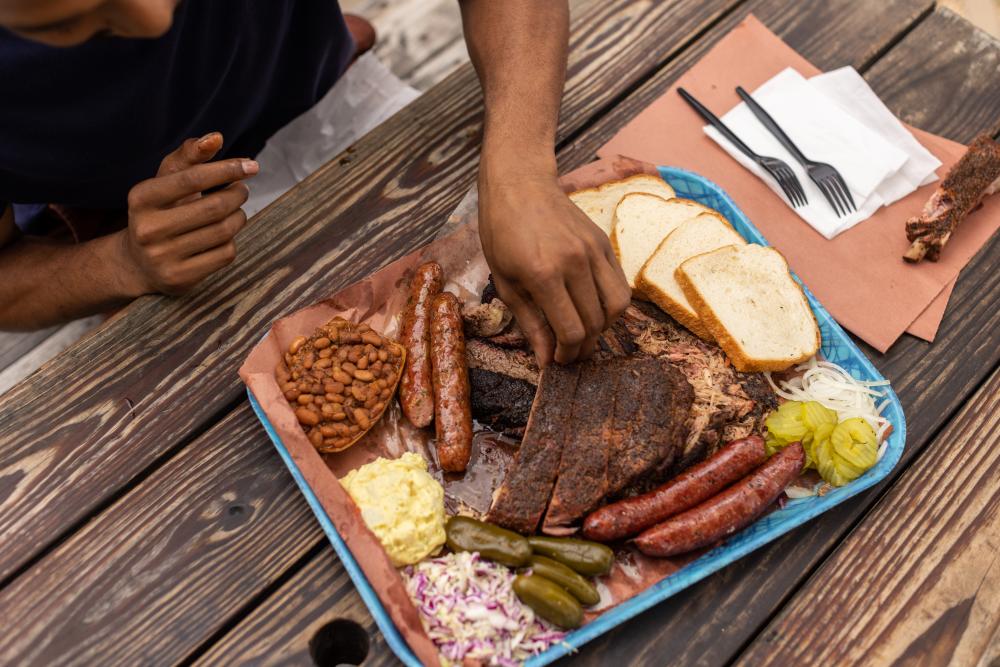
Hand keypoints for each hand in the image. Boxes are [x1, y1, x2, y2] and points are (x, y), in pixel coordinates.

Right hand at [116, 133, 257, 295]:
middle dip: (237, 194)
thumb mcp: (165, 181)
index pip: (191, 178)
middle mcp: (147, 229)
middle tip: (243, 189)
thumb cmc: (160, 211)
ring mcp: (162, 257)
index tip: (251, 165)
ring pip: (223, 231)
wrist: (138, 262)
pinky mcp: (179, 279)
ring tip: (236, 210)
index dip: (226, 169)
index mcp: (141, 198)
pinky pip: (225, 254)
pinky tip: (224, 235)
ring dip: (239, 216)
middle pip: (214, 207)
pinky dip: (232, 241)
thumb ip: (189, 156)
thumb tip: (216, 137)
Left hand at [478, 174, 630, 365]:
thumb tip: (546, 359)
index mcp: (543, 274)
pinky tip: (593, 309)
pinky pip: (621, 285)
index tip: (558, 361)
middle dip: (584, 348)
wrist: (519, 185)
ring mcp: (594, 251)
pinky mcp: (605, 243)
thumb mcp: (505, 282)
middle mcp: (575, 262)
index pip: (571, 330)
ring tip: (585, 332)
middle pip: (595, 324)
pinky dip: (612, 305)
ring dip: (603, 329)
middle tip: (571, 354)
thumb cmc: (502, 233)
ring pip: (617, 307)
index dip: (567, 354)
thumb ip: (529, 323)